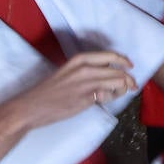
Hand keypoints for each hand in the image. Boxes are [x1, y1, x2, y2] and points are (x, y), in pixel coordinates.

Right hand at [8, 51, 136, 130]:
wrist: (31, 107)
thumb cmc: (48, 92)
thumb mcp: (68, 72)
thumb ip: (86, 70)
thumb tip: (106, 72)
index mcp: (79, 59)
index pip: (110, 56)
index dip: (123, 60)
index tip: (130, 66)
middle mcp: (85, 68)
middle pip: (118, 70)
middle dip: (128, 79)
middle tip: (132, 86)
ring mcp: (86, 83)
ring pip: (118, 82)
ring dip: (123, 89)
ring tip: (117, 94)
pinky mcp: (86, 98)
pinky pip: (109, 95)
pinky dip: (112, 97)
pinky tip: (103, 100)